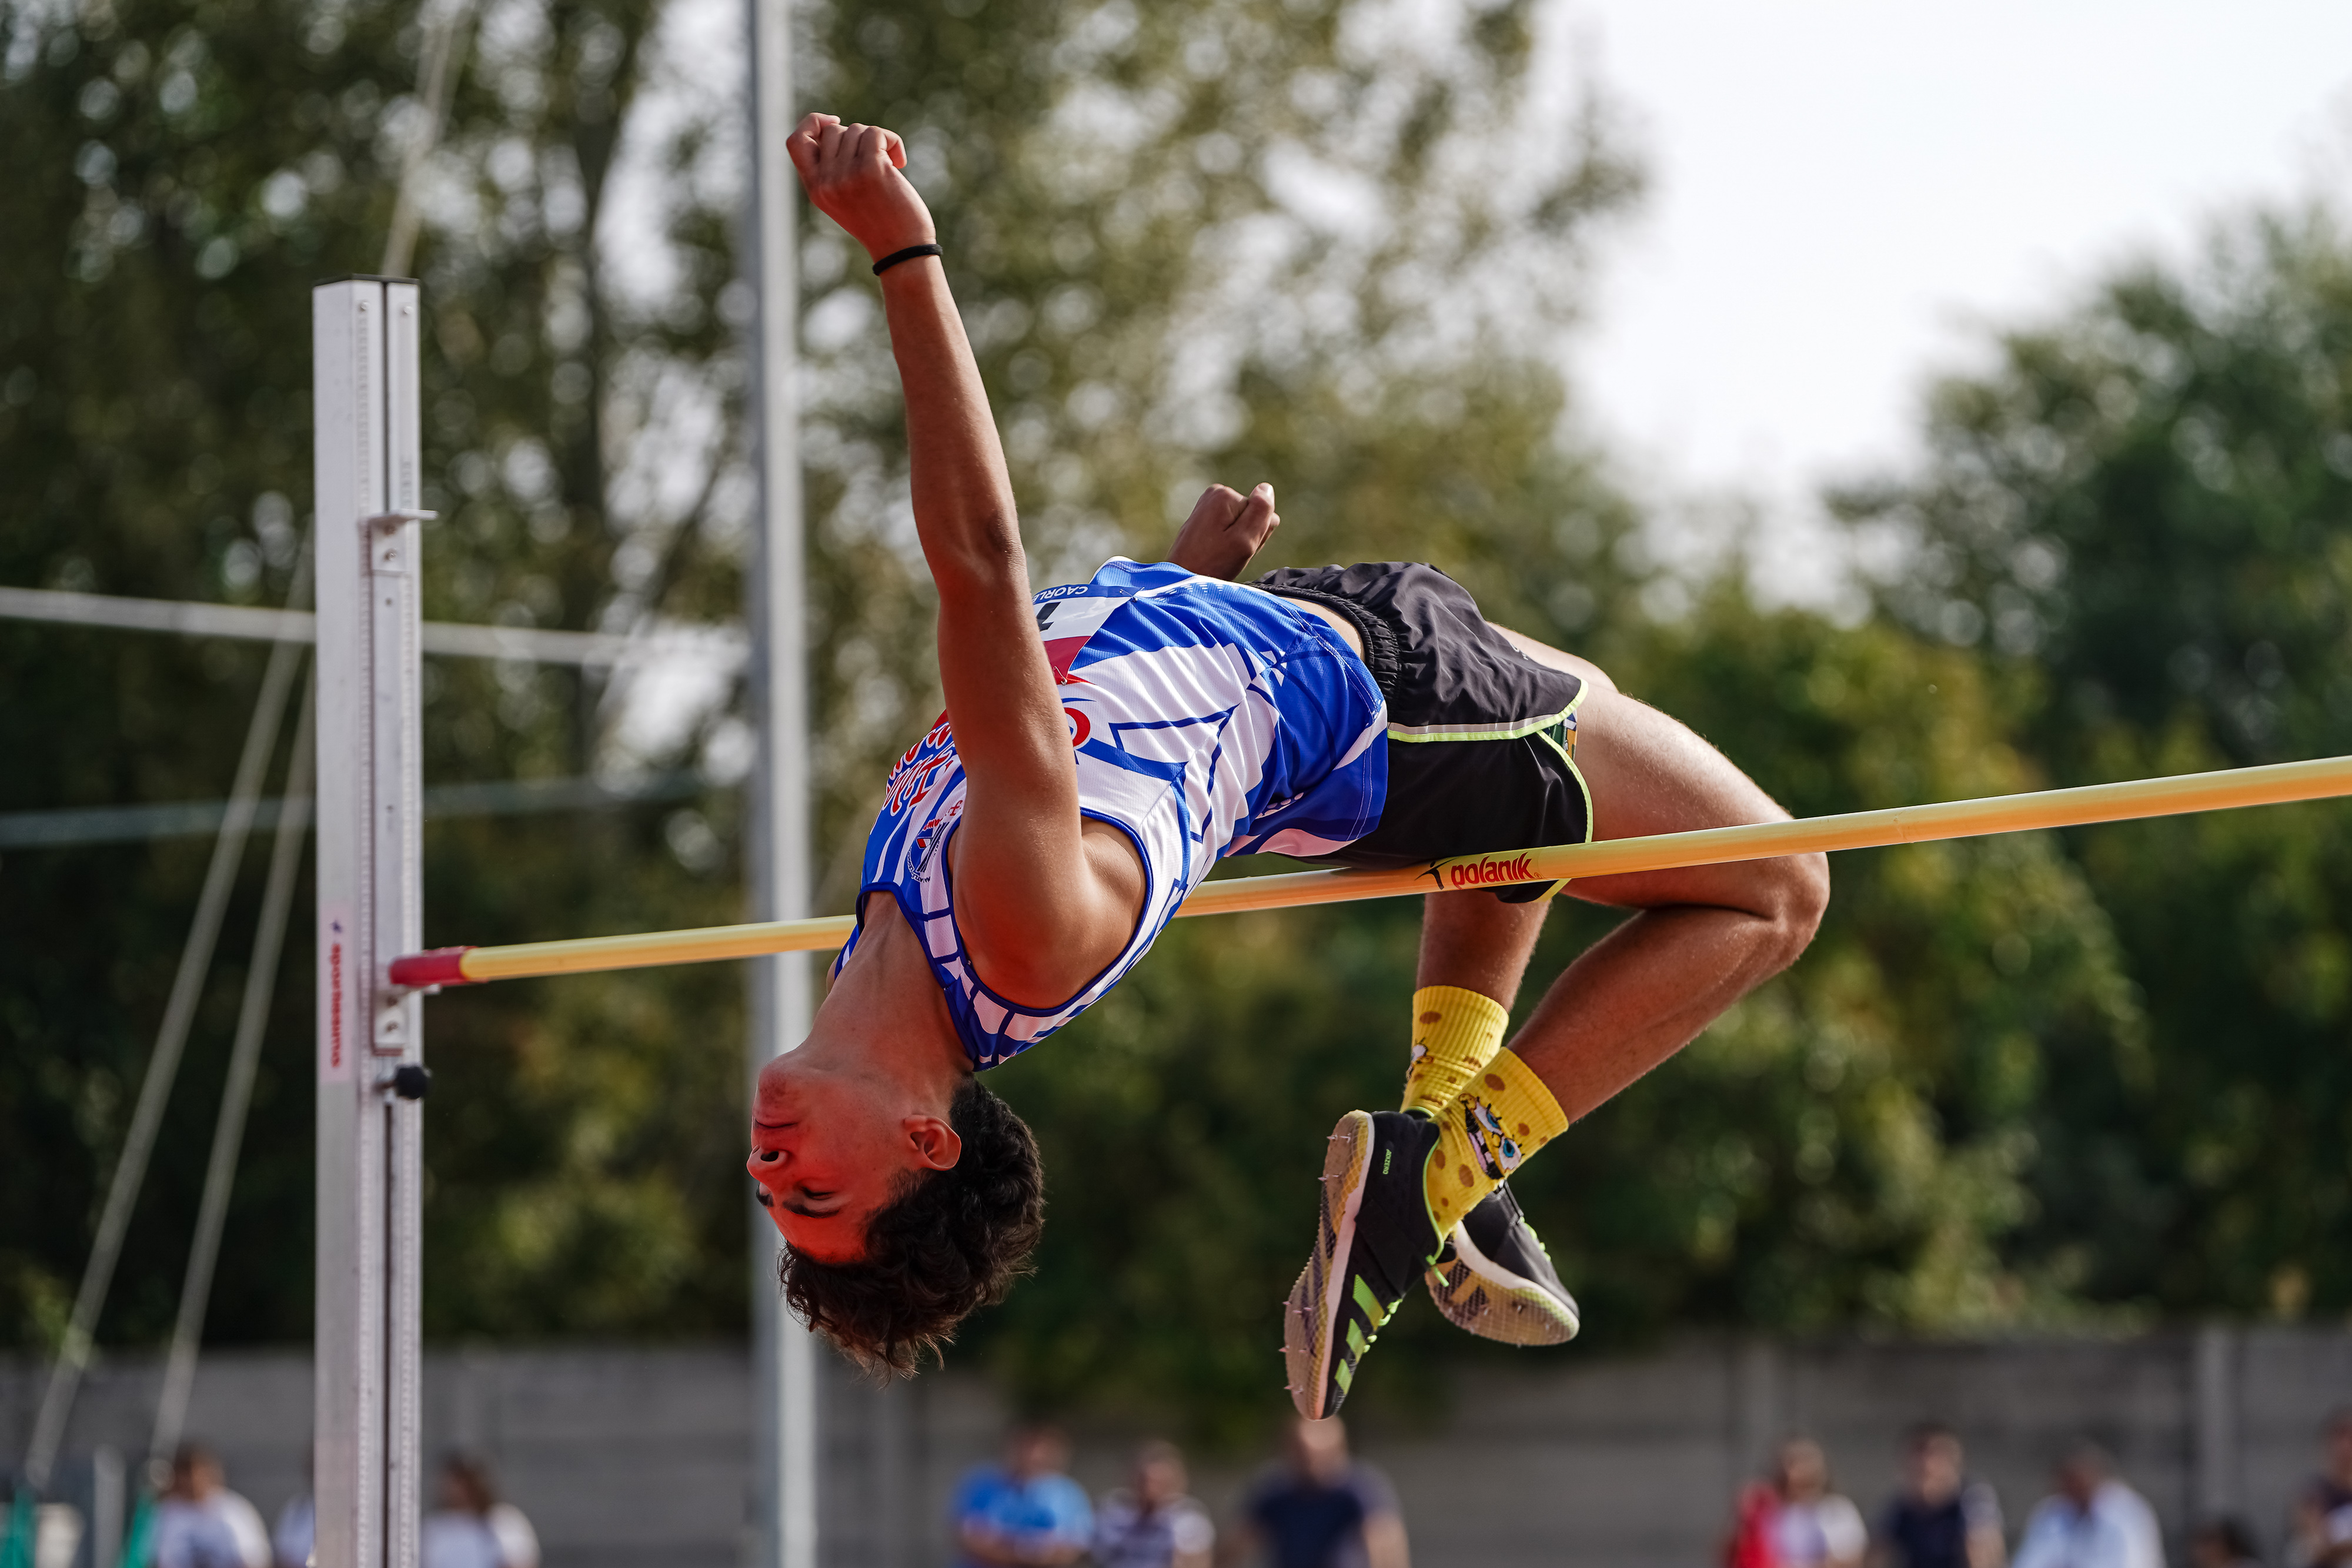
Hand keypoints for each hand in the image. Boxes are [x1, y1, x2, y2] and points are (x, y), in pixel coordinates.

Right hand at [786, 112, 935, 261]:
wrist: (903, 250)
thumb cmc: (879, 223)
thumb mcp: (843, 199)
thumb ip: (831, 169)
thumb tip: (835, 128)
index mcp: (815, 189)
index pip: (795, 142)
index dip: (812, 124)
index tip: (833, 122)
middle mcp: (826, 182)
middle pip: (833, 131)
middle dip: (856, 138)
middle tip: (874, 159)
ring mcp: (847, 175)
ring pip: (856, 130)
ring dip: (877, 141)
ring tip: (889, 165)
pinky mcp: (871, 168)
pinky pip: (877, 133)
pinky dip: (893, 141)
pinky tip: (899, 162)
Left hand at [1165, 482, 1279, 579]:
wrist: (1183, 579)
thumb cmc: (1212, 563)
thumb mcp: (1244, 539)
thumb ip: (1260, 511)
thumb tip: (1266, 488)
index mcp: (1225, 495)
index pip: (1262, 511)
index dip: (1256, 533)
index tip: (1240, 547)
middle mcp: (1215, 494)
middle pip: (1251, 515)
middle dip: (1248, 536)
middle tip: (1231, 552)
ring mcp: (1208, 505)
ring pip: (1242, 523)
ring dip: (1239, 541)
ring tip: (1223, 554)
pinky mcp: (1205, 517)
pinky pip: (1230, 528)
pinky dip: (1228, 541)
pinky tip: (1217, 552)